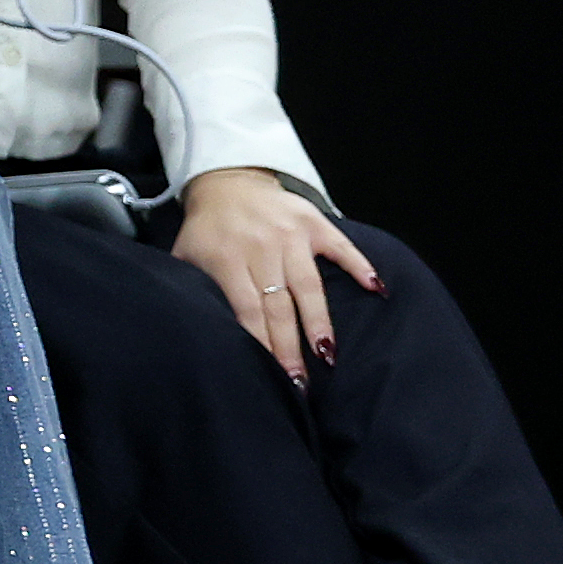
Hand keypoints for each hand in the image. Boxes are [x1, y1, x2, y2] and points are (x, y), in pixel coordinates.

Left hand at [169, 165, 380, 388]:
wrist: (228, 181)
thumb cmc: (208, 230)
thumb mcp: (186, 255)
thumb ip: (189, 288)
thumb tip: (192, 330)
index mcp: (227, 259)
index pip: (248, 310)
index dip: (262, 344)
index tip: (273, 375)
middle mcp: (261, 247)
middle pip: (279, 306)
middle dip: (290, 346)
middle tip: (301, 382)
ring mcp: (290, 234)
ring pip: (308, 285)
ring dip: (319, 320)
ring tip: (328, 353)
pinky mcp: (314, 222)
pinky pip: (341, 246)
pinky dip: (359, 266)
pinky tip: (376, 289)